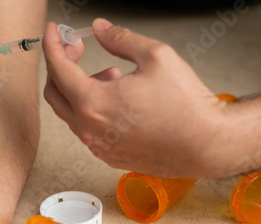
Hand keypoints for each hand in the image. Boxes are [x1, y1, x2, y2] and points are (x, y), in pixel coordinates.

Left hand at [43, 19, 232, 177]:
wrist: (207, 145)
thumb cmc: (186, 106)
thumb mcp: (156, 56)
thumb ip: (121, 39)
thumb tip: (101, 29)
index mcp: (94, 104)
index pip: (58, 69)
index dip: (52, 44)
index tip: (53, 32)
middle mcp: (90, 130)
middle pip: (55, 93)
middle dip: (61, 66)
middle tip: (77, 49)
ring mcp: (99, 147)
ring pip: (71, 112)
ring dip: (81, 88)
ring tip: (112, 75)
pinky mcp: (110, 157)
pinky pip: (87, 129)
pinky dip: (92, 109)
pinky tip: (117, 99)